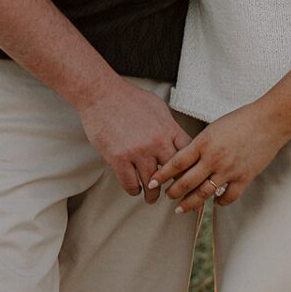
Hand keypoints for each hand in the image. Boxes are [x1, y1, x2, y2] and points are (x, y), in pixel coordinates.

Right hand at [76, 79, 188, 198]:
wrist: (101, 94)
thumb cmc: (128, 98)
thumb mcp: (158, 107)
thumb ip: (169, 126)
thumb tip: (176, 139)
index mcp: (168, 129)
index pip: (188, 155)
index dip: (189, 168)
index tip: (186, 175)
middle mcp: (156, 142)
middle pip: (174, 174)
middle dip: (174, 186)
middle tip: (172, 193)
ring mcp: (138, 152)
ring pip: (152, 185)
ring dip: (152, 194)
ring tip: (151, 197)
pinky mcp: (118, 159)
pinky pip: (131, 185)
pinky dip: (134, 190)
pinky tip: (134, 188)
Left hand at [157, 106, 286, 213]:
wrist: (269, 121)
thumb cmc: (242, 120)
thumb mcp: (213, 128)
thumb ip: (200, 144)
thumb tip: (186, 160)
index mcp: (203, 143)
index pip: (176, 162)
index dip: (162, 175)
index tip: (153, 181)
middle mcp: (213, 159)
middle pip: (186, 182)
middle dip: (173, 193)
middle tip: (167, 197)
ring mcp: (229, 170)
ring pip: (203, 194)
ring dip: (190, 203)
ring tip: (182, 208)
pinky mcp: (244, 178)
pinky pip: (227, 197)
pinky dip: (219, 203)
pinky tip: (214, 203)